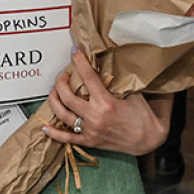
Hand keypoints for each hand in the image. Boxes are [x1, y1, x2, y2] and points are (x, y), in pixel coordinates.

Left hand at [44, 50, 169, 155]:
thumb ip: (117, 81)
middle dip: (61, 82)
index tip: (74, 52)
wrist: (149, 140)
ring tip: (53, 90)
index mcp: (106, 103)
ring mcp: (91, 130)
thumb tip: (105, 65)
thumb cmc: (144, 116)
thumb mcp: (133, 94)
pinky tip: (44, 126)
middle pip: (68, 96)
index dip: (79, 62)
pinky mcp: (90, 141)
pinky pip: (68, 138)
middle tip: (63, 74)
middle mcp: (95, 117)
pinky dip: (54, 133)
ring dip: (54, 100)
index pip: (88, 77)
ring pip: (63, 114)